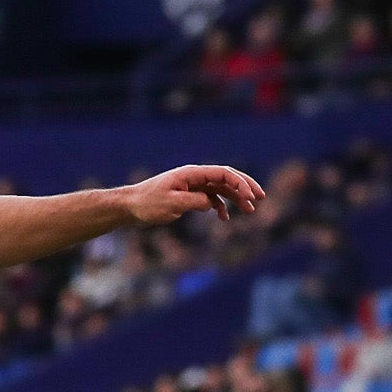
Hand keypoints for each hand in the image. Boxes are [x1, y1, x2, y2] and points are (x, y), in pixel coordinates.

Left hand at [120, 164, 265, 224]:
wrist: (130, 207)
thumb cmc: (148, 204)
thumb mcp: (172, 204)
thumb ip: (194, 202)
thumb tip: (211, 203)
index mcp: (192, 174)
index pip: (223, 174)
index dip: (240, 183)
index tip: (251, 197)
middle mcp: (194, 177)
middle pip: (226, 178)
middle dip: (245, 187)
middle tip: (261, 198)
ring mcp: (192, 186)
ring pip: (220, 188)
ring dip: (236, 198)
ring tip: (249, 210)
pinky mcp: (188, 195)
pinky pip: (210, 198)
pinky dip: (219, 206)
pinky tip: (224, 218)